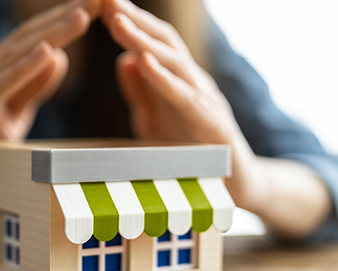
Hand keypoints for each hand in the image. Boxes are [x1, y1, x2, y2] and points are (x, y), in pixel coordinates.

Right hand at [0, 0, 100, 198]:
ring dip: (50, 34)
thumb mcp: (10, 117)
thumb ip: (30, 88)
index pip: (35, 40)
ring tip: (81, 15)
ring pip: (13, 57)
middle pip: (27, 39)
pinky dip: (21, 70)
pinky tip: (45, 52)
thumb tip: (58, 55)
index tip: (100, 3)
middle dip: (64, 16)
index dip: (65, 20)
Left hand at [101, 0, 258, 212]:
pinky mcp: (212, 124)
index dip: (128, 22)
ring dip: (143, 40)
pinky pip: (185, 97)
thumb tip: (124, 60)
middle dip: (133, 18)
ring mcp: (206, 100)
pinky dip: (164, 79)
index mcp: (178, 80)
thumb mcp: (157, 120)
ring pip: (173, 63)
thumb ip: (142, 92)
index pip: (152, 43)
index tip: (101, 2)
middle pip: (163, 42)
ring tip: (117, 21)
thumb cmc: (192, 152)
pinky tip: (144, 61)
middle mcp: (194, 82)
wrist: (236, 186)